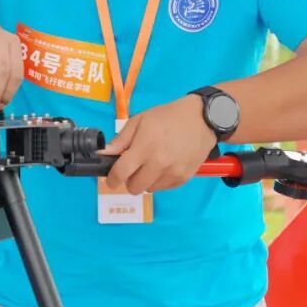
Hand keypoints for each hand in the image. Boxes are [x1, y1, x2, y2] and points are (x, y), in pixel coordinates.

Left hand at [99, 95, 216, 194]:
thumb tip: (105, 153)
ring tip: (151, 164)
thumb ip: (121, 140)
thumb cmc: (167, 117)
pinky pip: (164, 188)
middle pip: (134, 187)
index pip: (121, 173)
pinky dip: (160, 181)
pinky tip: (164, 166)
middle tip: (133, 168)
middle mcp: (158, 164)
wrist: (201, 119)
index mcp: (144, 148)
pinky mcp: (184, 178)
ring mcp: (172, 173)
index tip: (111, 179)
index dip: (112, 179)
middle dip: (129, 180)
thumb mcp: (140, 121)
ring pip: (149, 190)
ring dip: (145, 181)